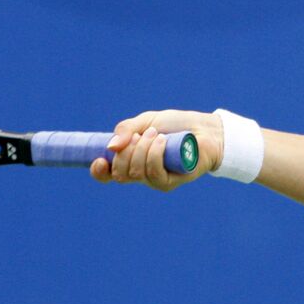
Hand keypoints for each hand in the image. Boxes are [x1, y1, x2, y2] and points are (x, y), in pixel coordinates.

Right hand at [89, 109, 223, 190]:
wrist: (204, 129)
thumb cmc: (175, 125)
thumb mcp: (146, 121)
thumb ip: (126, 129)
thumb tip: (110, 147)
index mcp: (130, 161)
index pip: (108, 174)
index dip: (99, 171)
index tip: (99, 159)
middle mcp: (140, 174)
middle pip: (120, 173)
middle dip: (126, 151)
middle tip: (141, 134)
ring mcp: (155, 180)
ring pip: (137, 172)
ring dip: (143, 149)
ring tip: (156, 134)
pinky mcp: (171, 182)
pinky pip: (154, 174)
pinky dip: (154, 154)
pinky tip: (161, 141)